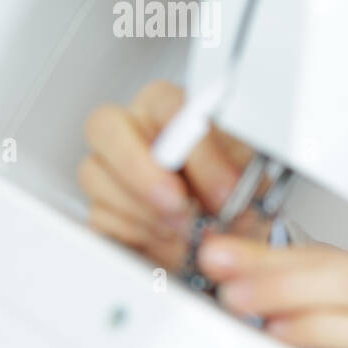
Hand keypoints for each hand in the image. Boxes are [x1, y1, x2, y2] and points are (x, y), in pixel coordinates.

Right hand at [78, 79, 273, 271]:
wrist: (229, 234)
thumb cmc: (235, 193)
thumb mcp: (252, 179)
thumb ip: (240, 176)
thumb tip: (228, 192)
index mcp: (170, 107)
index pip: (167, 105)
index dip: (195, 151)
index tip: (224, 190)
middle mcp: (132, 129)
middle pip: (105, 127)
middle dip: (144, 173)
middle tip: (180, 207)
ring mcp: (108, 167)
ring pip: (96, 176)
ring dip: (146, 211)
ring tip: (188, 230)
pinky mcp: (100, 207)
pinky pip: (100, 217)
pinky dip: (139, 235)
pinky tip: (171, 242)